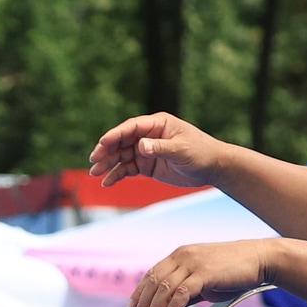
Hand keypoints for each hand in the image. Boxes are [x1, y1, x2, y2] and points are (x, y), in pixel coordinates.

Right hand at [88, 112, 226, 188]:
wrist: (212, 167)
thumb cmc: (201, 152)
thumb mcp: (181, 150)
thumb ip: (160, 147)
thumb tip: (140, 146)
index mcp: (157, 124)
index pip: (131, 127)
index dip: (115, 135)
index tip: (102, 144)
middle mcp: (149, 135)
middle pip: (122, 141)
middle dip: (106, 151)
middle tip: (94, 161)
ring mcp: (146, 150)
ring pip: (121, 156)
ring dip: (108, 164)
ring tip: (95, 173)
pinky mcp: (147, 165)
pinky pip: (128, 169)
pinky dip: (117, 175)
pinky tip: (107, 182)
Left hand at [129, 240, 274, 306]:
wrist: (259, 259)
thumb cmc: (234, 270)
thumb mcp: (205, 279)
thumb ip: (187, 291)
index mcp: (180, 255)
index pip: (152, 273)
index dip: (139, 291)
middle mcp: (183, 256)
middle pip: (154, 282)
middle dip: (143, 304)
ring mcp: (193, 263)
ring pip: (164, 288)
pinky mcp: (204, 273)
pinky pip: (181, 293)